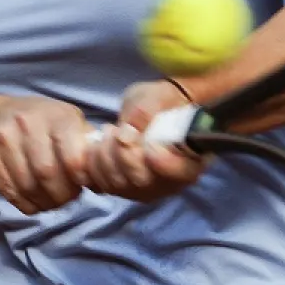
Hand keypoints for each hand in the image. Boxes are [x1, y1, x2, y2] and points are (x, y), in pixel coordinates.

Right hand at [0, 97, 92, 214]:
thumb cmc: (43, 124)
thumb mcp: (68, 123)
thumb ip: (87, 146)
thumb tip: (105, 175)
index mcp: (56, 115)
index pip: (71, 154)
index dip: (79, 176)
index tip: (82, 183)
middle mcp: (27, 122)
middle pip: (47, 173)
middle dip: (62, 194)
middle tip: (68, 197)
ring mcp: (3, 137)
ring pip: (28, 186)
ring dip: (45, 202)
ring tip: (53, 200)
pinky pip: (10, 192)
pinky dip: (27, 204)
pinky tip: (36, 200)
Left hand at [85, 79, 210, 202]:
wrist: (152, 110)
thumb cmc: (163, 102)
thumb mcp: (159, 96)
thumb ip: (147, 111)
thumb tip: (126, 134)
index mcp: (190, 159)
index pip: (182, 173)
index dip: (165, 164)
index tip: (149, 146)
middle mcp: (169, 181)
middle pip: (143, 182)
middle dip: (123, 155)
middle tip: (116, 129)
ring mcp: (145, 188)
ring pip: (119, 185)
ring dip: (105, 157)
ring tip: (108, 131)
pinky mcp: (124, 187)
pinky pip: (102, 185)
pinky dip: (93, 165)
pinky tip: (97, 146)